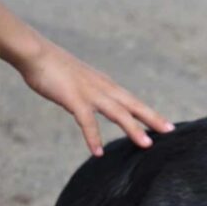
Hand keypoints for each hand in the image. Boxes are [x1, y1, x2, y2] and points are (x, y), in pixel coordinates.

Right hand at [18, 39, 173, 155]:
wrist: (36, 53)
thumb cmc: (57, 69)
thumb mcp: (82, 83)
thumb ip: (92, 96)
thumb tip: (95, 108)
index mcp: (107, 86)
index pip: (134, 102)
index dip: (151, 114)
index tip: (168, 125)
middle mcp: (104, 89)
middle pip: (134, 106)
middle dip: (153, 119)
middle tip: (170, 131)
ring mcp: (90, 93)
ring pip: (118, 113)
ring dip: (133, 128)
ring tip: (146, 145)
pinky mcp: (73, 98)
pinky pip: (86, 121)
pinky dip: (92, 136)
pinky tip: (97, 152)